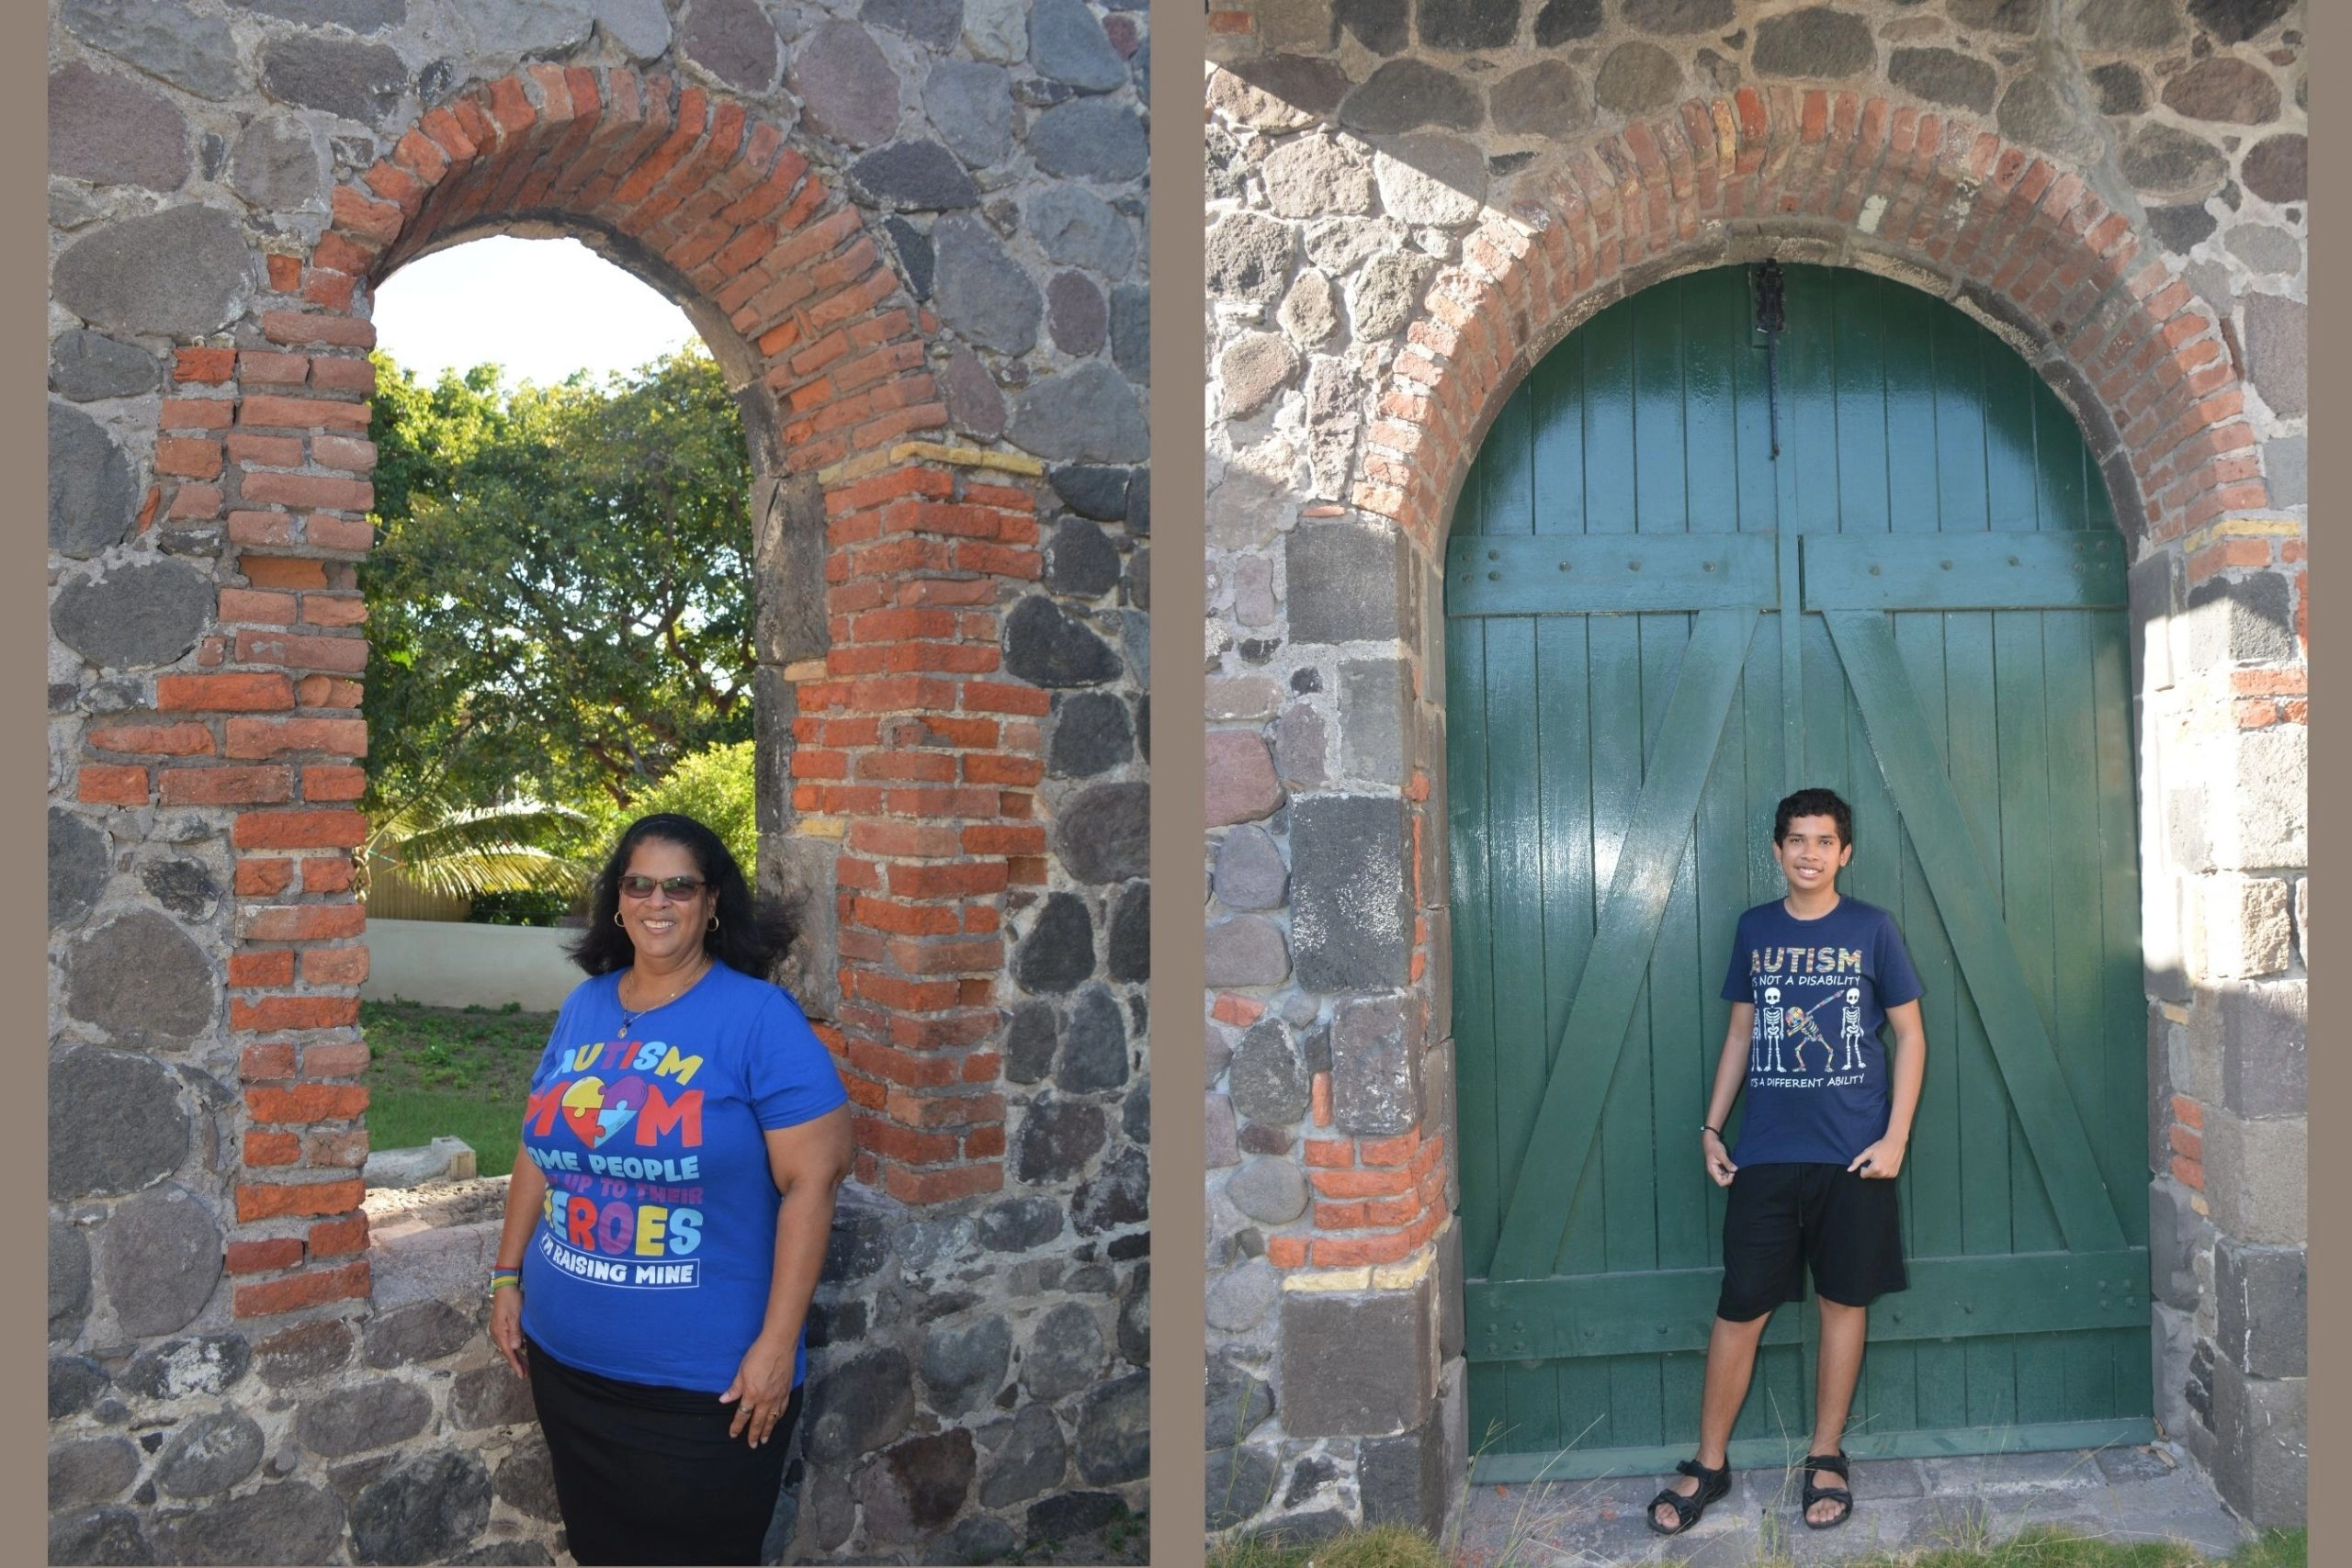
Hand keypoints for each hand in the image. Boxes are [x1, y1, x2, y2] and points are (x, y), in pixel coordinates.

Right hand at [489, 1287, 526, 1378]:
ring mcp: (500, 1329)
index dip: (516, 1364)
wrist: (505, 1286)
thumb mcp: (514, 1315)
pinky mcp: (503, 1325)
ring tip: (526, 1366)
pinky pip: (509, 1340)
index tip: (522, 1375)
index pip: (509, 1352)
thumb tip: (515, 1347)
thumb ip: (514, 1332)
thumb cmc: (511, 1299)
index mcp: (500, 1332)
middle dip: (517, 1363)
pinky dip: (516, 1347)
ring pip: (509, 1347)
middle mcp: (498, 1333)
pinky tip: (522, 1350)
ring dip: (517, 1356)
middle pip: (508, 1352)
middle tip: (526, 1374)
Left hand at [720, 1333, 796, 1447]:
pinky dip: (780, 1417)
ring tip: (765, 1440)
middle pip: (759, 1422)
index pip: (742, 1415)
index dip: (737, 1427)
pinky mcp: (787, 1390)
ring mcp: (778, 1396)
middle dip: (754, 1435)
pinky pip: (783, 1408)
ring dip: (768, 1430)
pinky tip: (778, 1420)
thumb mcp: (741, 1371)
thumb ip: (734, 1388)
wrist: (778, 1345)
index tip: (733, 1434)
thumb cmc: (757, 1356)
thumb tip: (723, 1400)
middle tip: (752, 1445)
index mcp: (752, 1395)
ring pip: (773, 1418)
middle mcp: (766, 1400)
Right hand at [1701, 1129, 1736, 1186]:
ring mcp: (1717, 1171)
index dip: (1728, 1180)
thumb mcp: (1721, 1154)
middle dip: (1730, 1178)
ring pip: (1725, 1178)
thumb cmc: (1714, 1147)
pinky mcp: (1720, 1168)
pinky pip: (1726, 1174)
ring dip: (1731, 1175)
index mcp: (1712, 1171)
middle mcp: (1714, 1173)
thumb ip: (1727, 1163)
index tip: (1733, 1172)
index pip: (1721, 1183)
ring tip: (1735, 1168)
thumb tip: (1735, 1170)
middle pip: (1723, 1182)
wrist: (1710, 1141)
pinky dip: (1730, 1172)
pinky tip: (1733, 1167)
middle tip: (1735, 1169)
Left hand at [1848, 1137, 1904, 1179]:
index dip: (1864, 1167)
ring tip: (1881, 1161)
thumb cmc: (1880, 1146)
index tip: (1868, 1160)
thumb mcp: (1867, 1152)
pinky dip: (1883, 1171)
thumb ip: (1857, 1161)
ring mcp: (1890, 1175)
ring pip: (1877, 1176)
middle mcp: (1883, 1174)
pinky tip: (1886, 1163)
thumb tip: (1849, 1170)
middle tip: (1875, 1160)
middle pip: (1870, 1176)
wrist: (1895, 1143)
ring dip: (1877, 1170)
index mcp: (1875, 1169)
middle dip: (1870, 1169)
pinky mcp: (1894, 1175)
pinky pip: (1884, 1176)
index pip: (1863, 1175)